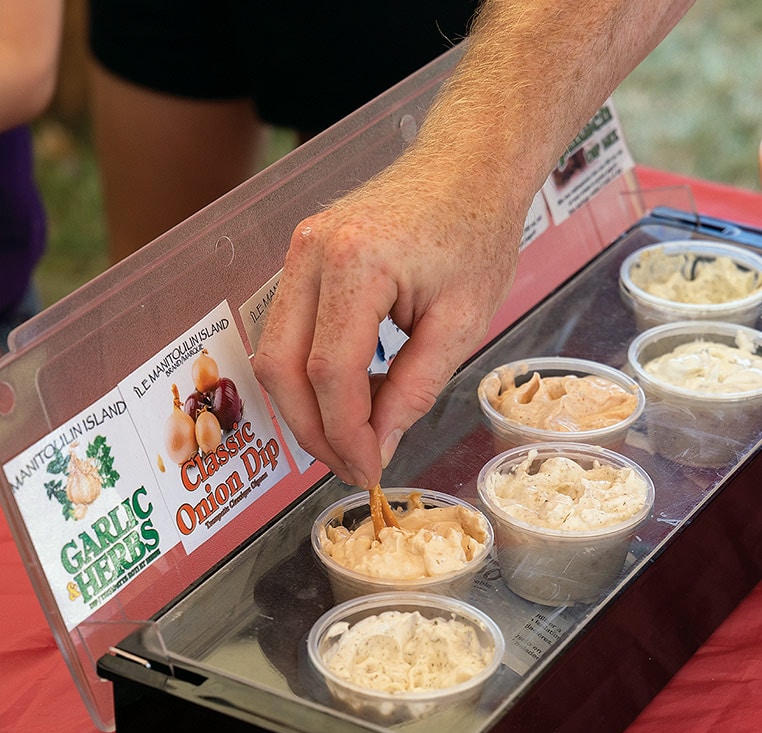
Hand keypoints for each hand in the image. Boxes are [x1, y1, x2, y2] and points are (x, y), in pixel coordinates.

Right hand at [253, 161, 521, 487]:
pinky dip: (310, 376)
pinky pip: (287, 332)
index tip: (368, 471)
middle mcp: (312, 252)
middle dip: (312, 431)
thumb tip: (376, 446)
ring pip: (274, 353)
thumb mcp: (462, 324)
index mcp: (357, 262)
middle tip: (351, 466)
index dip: (345, 434)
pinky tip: (350, 397)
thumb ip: (414, 390)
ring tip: (353, 437)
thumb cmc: (477, 231)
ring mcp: (298, 250)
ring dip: (306, 408)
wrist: (468, 164)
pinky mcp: (301, 257)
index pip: (330, 373)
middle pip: (282, 367)